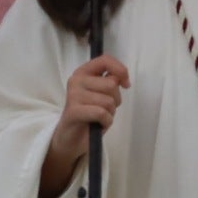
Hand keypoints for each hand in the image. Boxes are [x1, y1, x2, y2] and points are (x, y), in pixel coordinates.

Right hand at [41, 55, 128, 197]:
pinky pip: (101, 113)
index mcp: (84, 72)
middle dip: (115, 99)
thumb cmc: (90, 114)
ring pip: (108, 101)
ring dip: (110, 113)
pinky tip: (99, 124)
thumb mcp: (102, 94)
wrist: (71, 137)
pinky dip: (106, 121)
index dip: (120, 70)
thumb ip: (110, 82)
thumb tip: (121, 78)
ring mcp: (73, 95)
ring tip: (99, 117)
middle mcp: (76, 80)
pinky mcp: (73, 111)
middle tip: (106, 108)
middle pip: (111, 84)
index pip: (105, 60)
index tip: (126, 84)